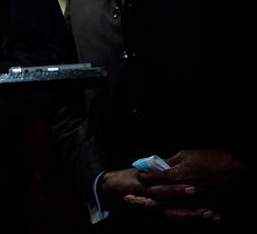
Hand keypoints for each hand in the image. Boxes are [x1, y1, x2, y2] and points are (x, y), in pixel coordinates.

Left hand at [127, 149, 245, 223]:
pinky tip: (162, 214)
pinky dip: (171, 216)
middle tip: (131, 196)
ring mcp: (192, 205)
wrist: (243, 174)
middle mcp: (182, 193)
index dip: (144, 177)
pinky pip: (182, 217)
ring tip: (140, 205)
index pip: (152, 180)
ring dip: (152, 208)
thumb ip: (170, 163)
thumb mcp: (189, 156)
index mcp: (178, 176)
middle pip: (155, 198)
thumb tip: (155, 166)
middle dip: (143, 196)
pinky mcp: (201, 212)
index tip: (139, 175)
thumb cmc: (215, 160)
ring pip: (166, 211)